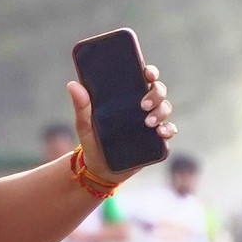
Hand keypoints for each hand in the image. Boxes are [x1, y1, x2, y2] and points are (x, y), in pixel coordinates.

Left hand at [68, 63, 174, 189]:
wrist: (99, 169)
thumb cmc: (93, 141)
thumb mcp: (85, 124)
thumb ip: (81, 106)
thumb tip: (72, 85)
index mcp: (127, 96)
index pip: (143, 77)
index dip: (150, 72)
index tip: (148, 73)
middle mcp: (142, 106)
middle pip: (158, 91)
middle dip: (156, 94)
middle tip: (143, 105)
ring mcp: (151, 122)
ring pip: (165, 108)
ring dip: (161, 112)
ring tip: (148, 123)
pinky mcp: (156, 140)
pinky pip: (169, 131)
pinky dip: (168, 130)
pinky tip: (161, 133)